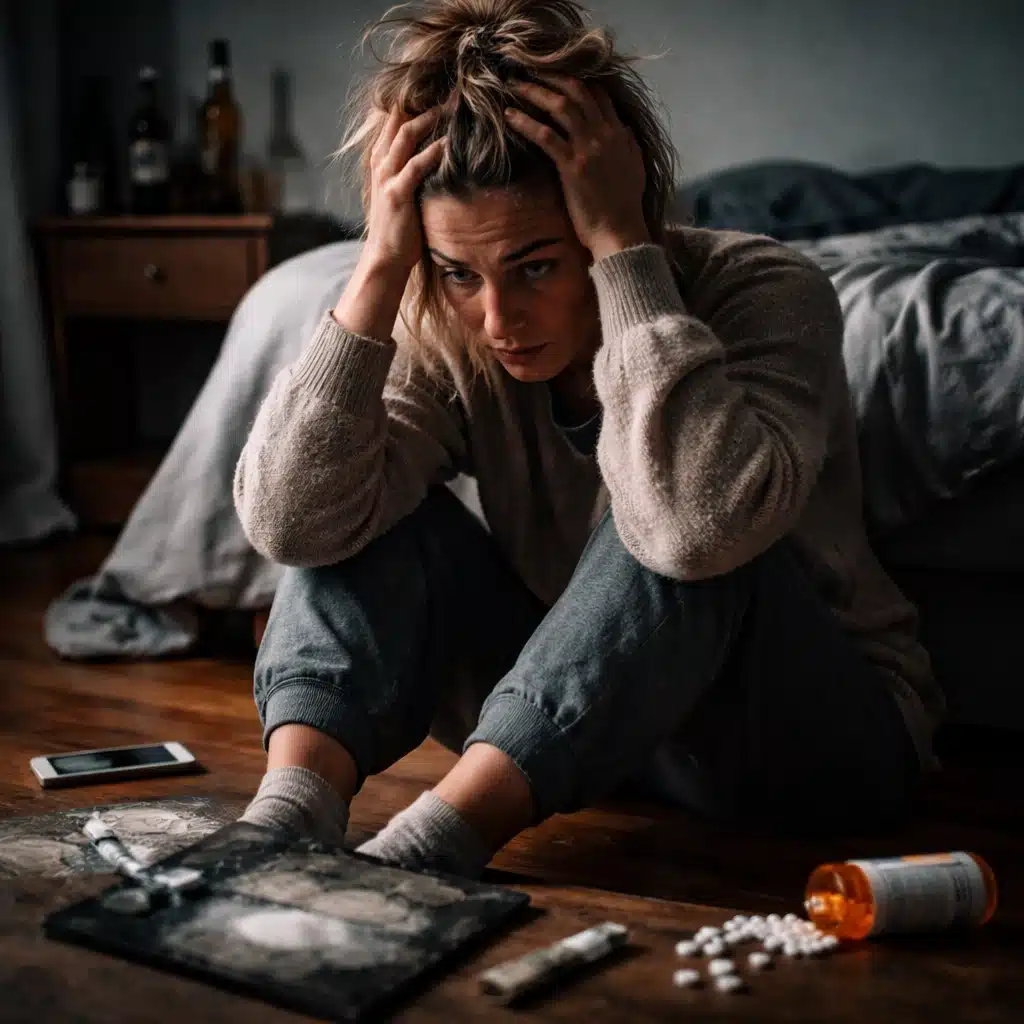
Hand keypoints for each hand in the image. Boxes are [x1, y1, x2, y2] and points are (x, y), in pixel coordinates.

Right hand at [333, 108, 442, 340]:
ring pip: (408, 134)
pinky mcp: (397, 193)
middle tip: (454, 90)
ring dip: (433, 117)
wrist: (385, 259)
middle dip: (427, 102)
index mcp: (382, 161)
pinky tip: (453, 141)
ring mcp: (387, 177)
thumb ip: (416, 175)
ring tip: (457, 105)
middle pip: (401, 119)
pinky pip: (418, 164)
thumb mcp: (404, 195)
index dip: (416, 104)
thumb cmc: (400, 230)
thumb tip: (443, 162)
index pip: (396, 121)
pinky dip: (436, 150)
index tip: (441, 93)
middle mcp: (382, 163)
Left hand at [504, 76, 649, 260]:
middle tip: (529, 70)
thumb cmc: (624, 206)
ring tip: (514, 84)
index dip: (577, 79)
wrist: (620, 232)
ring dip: (534, 92)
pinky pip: (545, 136)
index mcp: (618, 133)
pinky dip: (525, 122)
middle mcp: (604, 134)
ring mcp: (588, 149)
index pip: (599, 94)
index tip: (555, 74)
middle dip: (551, 76)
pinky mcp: (572, 166)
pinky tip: (508, 116)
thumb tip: (622, 128)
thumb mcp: (635, 167)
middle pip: (576, 91)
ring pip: (560, 106)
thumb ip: (627, 144)